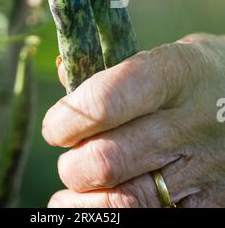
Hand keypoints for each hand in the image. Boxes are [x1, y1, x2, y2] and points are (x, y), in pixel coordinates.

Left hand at [43, 34, 224, 207]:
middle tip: (71, 156)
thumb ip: (115, 69)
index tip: (57, 126)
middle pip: (107, 159)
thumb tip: (64, 79)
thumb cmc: (196, 76)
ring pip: (125, 202)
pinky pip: (149, 220)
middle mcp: (191, 123)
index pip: (106, 101)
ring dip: (84, 199)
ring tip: (73, 189)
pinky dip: (112, 215)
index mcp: (175, 73)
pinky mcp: (211, 204)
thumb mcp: (165, 56)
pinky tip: (98, 204)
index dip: (68, 118)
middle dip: (73, 164)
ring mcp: (204, 169)